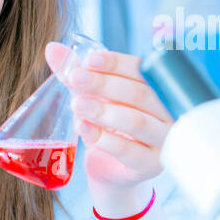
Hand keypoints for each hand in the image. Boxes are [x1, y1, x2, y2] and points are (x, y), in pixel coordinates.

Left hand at [45, 42, 172, 196]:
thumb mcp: (90, 98)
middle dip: (104, 84)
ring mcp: (162, 140)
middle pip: (139, 93)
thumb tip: (52, 49)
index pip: (140, 70)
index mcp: (156, 89)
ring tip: (76, 104)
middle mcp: (166, 112)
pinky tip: (84, 128)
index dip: (115, 62)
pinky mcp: (150, 164)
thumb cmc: (106, 129)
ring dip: (103, 111)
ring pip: (135, 121)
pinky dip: (103, 138)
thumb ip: (75, 74)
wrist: (110, 171)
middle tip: (74, 78)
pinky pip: (128, 150)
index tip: (88, 59)